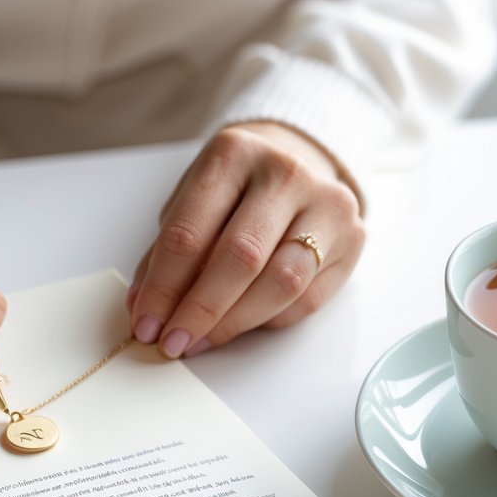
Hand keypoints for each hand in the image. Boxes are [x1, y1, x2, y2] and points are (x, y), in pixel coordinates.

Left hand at [126, 122, 364, 356]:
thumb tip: (143, 309)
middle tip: (172, 342)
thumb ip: (164, 254)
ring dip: (233, 323)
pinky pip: (306, 299)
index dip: (162, 287)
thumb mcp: (190, 203)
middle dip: (199, 311)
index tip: (144, 323)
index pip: (189, 232)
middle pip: (240, 258)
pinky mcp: (353, 238)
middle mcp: (285, 173)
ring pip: (281, 284)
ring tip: (200, 341)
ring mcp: (327, 204)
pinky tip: (239, 325)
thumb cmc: (233, 190)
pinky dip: (266, 321)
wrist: (298, 160)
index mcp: (233, 154)